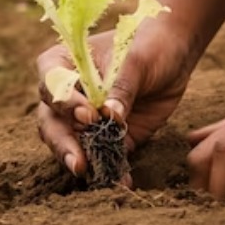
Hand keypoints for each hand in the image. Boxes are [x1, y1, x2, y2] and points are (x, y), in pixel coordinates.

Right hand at [36, 26, 193, 179]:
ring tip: (90, 173)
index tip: (87, 114)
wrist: (174, 55)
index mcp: (65, 62)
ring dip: (78, 159)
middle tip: (78, 161)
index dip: (63, 101)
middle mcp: (67, 94)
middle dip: (62, 142)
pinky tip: (120, 180)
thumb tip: (111, 117)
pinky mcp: (106, 137)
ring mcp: (83, 119)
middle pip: (50, 120)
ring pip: (68, 143)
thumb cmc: (149, 44)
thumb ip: (122, 86)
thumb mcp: (137, 60)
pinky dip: (109, 170)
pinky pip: (101, 156)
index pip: (51, 83)